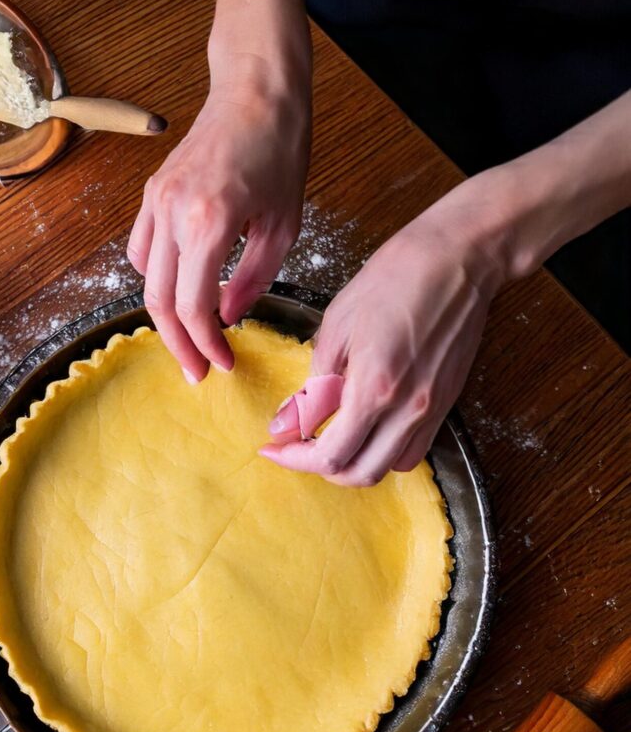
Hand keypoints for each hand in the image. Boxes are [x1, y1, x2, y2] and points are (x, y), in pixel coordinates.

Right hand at [127, 83, 309, 382]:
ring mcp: (155, 201)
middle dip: (179, 344)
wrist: (255, 92)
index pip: (194, 306)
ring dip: (165, 316)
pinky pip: (141, 250)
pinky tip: (178, 291)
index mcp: (209, 222)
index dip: (206, 344)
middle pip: (160, 301)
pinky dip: (155, 279)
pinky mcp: (151, 194)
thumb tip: (226, 317)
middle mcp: (172, 213)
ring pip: (146, 279)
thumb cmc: (280, 152)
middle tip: (197, 371)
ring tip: (189, 338)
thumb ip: (253, 279)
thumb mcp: (283, 225)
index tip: (221, 364)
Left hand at [261, 175, 508, 483]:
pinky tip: (369, 425)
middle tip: (298, 447)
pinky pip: (414, 448)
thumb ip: (314, 386)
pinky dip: (385, 450)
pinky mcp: (447, 402)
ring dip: (357, 462)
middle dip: (323, 468)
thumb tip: (287, 423)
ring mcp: (432, 409)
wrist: (458, 258)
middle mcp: (408, 409)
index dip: (295, 459)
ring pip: (390, 467)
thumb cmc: (395, 278)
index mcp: (375, 388)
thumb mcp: (337, 326)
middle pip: (361, 474)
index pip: (330, 454)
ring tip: (334, 437)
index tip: (274, 447)